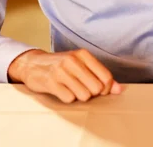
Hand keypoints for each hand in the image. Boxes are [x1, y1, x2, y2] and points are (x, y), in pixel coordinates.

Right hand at [8, 48, 123, 102]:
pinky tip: (62, 90)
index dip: (105, 88)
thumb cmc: (62, 65)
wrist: (33, 64)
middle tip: (82, 87)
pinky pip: (69, 99)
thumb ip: (100, 75)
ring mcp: (61, 71)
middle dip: (91, 93)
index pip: (106, 77)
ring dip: (79, 96)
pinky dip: (67, 98)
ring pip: (84, 95)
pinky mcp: (51, 82)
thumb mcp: (81, 64)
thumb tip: (119, 89)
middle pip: (96, 88)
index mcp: (83, 54)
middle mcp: (73, 60)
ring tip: (71, 88)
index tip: (99, 89)